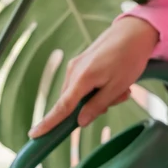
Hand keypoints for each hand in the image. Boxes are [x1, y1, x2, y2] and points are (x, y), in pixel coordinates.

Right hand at [29, 17, 158, 136]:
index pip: (62, 107)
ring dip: (99, 97)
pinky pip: (84, 85)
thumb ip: (97, 105)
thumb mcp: (117, 87)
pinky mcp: (81, 63)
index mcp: (82, 78)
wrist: (134, 32)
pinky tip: (116, 80)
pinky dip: (98, 88)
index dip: (49, 123)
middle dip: (93, 108)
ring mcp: (76, 66)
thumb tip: (79, 122)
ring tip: (122, 87)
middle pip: (73, 104)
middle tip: (119, 97)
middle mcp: (74, 71)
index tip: (34, 135)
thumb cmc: (129, 59)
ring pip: (80, 95)